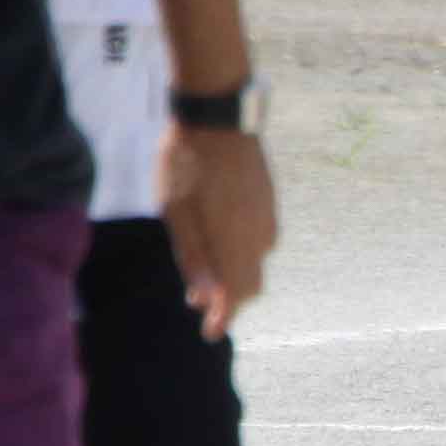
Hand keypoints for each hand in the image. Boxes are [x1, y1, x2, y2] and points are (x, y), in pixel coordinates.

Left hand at [157, 120, 280, 336]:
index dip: (223, 318)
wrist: (219, 113)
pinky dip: (244, 250)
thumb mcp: (176, 212)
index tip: (210, 332)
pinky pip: (261, 238)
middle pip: (252, 284)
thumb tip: (205, 295)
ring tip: (206, 264)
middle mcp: (259, 234)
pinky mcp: (269, 199)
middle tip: (200, 298)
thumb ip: (193, 256)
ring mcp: (268, 215)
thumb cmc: (187, 162)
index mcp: (234, 241)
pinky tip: (222, 235)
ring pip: (258, 260)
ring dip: (236, 272)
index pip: (236, 295)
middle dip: (230, 298)